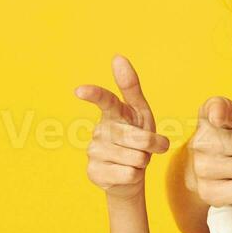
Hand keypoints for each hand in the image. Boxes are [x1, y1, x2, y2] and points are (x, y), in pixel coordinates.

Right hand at [75, 55, 171, 201]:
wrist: (130, 174)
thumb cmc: (137, 138)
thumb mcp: (140, 112)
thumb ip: (131, 87)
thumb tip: (117, 57)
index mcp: (113, 113)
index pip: (105, 101)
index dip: (95, 95)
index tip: (80, 90)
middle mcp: (100, 130)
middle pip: (138, 137)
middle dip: (151, 145)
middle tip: (147, 148)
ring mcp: (94, 152)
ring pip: (135, 158)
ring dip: (142, 161)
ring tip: (133, 159)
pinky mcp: (94, 172)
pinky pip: (129, 174)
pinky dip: (135, 176)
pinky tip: (124, 172)